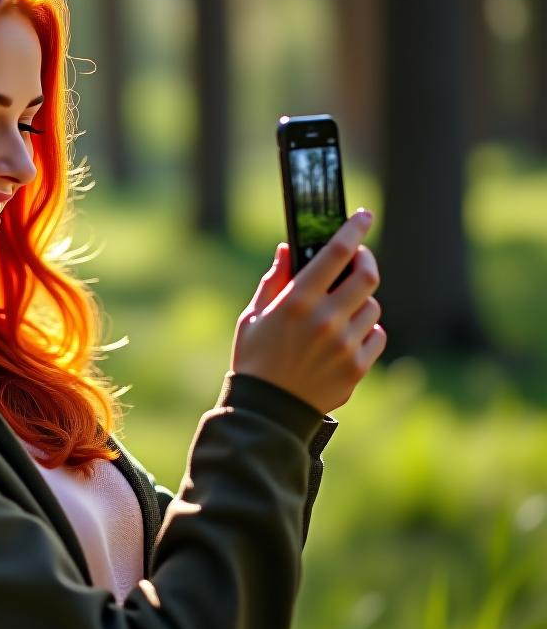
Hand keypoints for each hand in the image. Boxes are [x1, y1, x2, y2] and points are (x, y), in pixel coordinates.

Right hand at [229, 209, 386, 414]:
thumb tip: (289, 248)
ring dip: (360, 301)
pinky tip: (346, 335)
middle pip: (367, 277)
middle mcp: (326, 320)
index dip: (353, 229)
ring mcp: (345, 345)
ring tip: (342, 308)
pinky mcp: (357, 368)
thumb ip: (274, 280)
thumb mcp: (254, 315)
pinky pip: (376, 335)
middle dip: (366, 261)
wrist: (267, 412)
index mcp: (297, 302)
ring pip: (372, 307)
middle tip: (359, 259)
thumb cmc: (254, 359)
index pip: (335, 253)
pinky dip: (366, 330)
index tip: (363, 216)